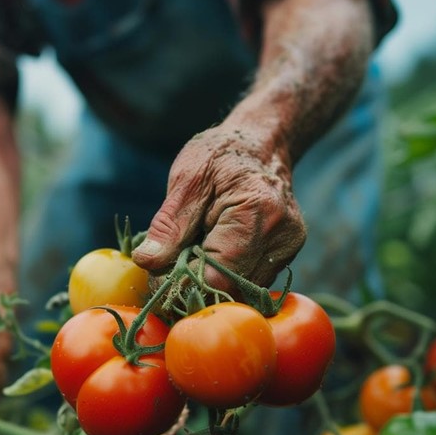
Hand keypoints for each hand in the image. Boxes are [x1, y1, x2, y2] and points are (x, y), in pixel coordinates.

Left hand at [131, 127, 305, 296]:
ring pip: (240, 289)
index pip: (218, 275)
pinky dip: (225, 273)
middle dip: (195, 282)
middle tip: (171, 263)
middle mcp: (282, 237)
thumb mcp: (186, 181)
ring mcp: (289, 249)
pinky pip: (249, 280)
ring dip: (210, 278)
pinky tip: (213, 249)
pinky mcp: (286, 256)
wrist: (260, 144)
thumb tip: (146, 262)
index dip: (183, 282)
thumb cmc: (221, 155)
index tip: (158, 275)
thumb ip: (168, 225)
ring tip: (195, 247)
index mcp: (257, 212)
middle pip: (230, 288)